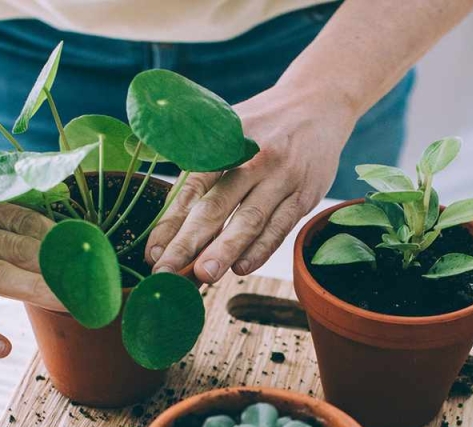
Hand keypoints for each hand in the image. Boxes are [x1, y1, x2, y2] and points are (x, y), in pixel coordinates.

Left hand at [144, 85, 356, 282]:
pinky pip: (281, 226)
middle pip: (217, 206)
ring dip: (225, 250)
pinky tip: (242, 267)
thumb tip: (166, 205)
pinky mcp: (305, 194)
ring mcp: (282, 178)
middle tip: (167, 271)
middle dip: (189, 243)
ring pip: (250, 220)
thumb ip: (195, 158)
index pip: (192, 187)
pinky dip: (261, 249)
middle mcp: (253, 159)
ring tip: (203, 276)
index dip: (170, 221)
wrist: (319, 104)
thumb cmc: (262, 124)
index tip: (153, 252)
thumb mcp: (227, 124)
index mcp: (226, 141)